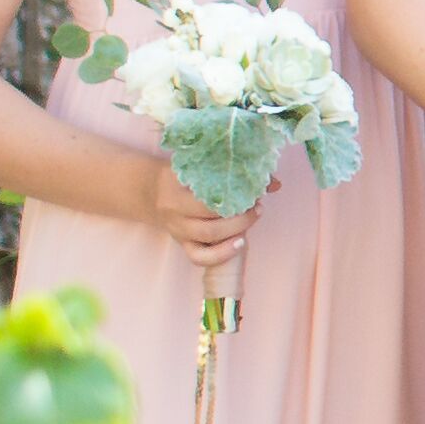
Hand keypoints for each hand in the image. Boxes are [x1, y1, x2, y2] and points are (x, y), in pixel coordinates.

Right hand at [122, 153, 251, 270]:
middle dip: (239, 212)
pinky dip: (222, 254)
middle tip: (258, 206)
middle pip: (208, 214)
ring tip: (253, 218)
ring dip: (236, 229)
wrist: (150, 192)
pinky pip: (199, 257)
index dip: (234, 188)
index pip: (205, 185)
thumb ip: (234, 171)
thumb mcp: (200, 166)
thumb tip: (275, 183)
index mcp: (175, 181)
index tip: (255, 187)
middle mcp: (173, 206)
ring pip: (207, 235)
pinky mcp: (181, 243)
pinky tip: (240, 243)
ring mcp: (176, 228)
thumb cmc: (184, 176)